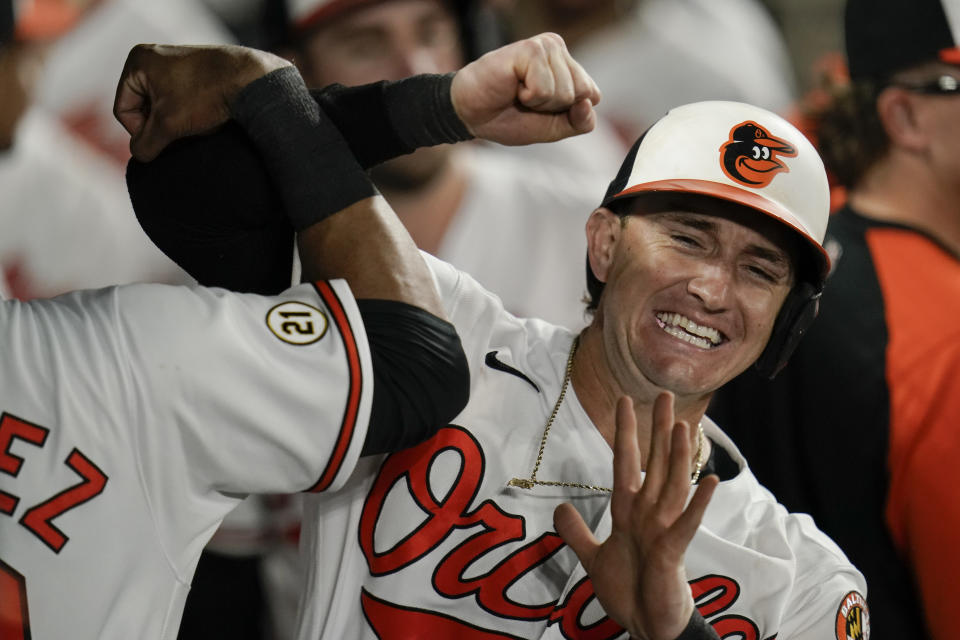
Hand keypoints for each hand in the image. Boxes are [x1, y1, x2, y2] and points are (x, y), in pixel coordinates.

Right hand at [113, 44, 290, 160]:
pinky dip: (192, 114)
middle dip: (162, 126)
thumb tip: (139, 155)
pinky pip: (183, 101)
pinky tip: (208, 118)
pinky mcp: (197, 72)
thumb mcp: (170, 124)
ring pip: (165, 107)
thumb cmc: (206, 95)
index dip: (141, 132)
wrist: (251, 79)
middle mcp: (155, 57)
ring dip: (178, 122)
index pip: (124, 109)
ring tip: (198, 125)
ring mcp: (177, 63)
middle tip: (183, 134)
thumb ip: (147, 143)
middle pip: (145, 108)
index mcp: (138, 62)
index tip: (164, 139)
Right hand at [450, 32, 600, 144]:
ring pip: (565, 92)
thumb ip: (579, 121)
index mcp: (568, 67)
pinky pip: (545, 89)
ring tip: (518, 93)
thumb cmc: (509, 117)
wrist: (471, 115)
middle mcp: (559, 51)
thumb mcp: (553, 128)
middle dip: (554, 108)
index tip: (541, 108)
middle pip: (583, 93)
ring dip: (539, 103)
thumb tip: (589, 102)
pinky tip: (513, 86)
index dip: (568, 113)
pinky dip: (528, 96)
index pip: (592, 96)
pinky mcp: (530, 49)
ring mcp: (546, 47)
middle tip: (527, 100)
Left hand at [554, 393, 718, 639]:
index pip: (626, 462)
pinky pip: (687, 523)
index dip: (624, 432)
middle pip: (654, 463)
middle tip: (665, 395)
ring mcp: (663, 531)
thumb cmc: (629, 592)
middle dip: (657, 430)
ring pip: (672, 485)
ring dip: (678, 456)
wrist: (647, 627)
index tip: (625, 401)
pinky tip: (710, 480)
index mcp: (629, 512)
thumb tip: (559, 506)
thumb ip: (577, 532)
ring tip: (684, 425)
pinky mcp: (674, 552)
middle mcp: (649, 514)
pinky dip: (699, 503)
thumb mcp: (593, 558)